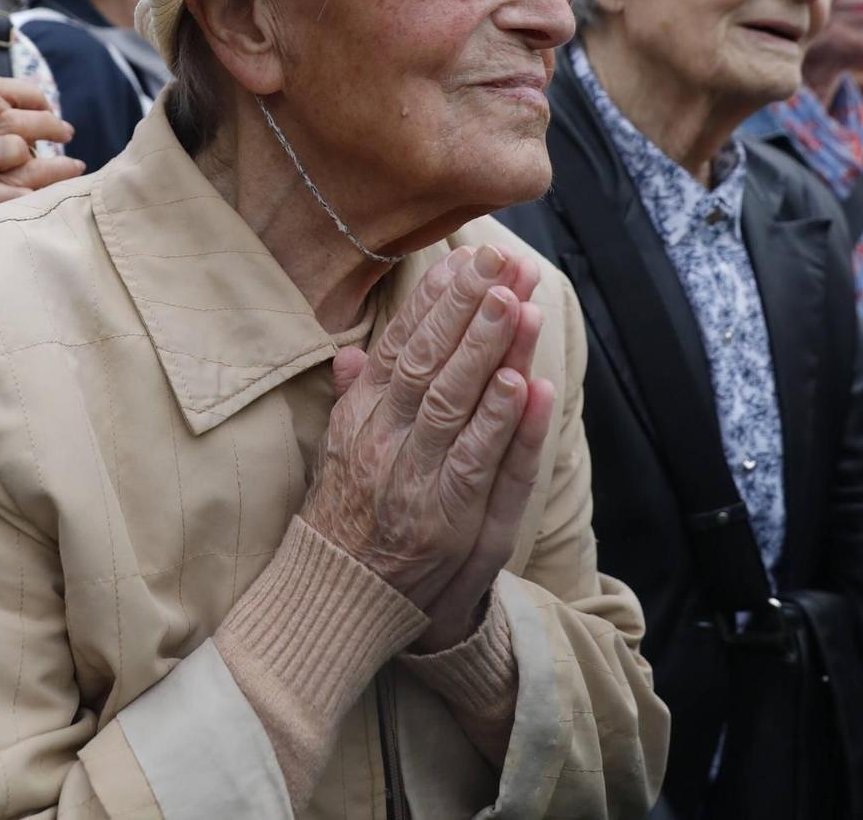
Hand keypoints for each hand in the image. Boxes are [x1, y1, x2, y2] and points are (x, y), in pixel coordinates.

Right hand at [301, 244, 557, 650]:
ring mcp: (420, 481)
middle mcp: (386, 443)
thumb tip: (350, 354)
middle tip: (499, 263)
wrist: (339, 602)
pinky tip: (528, 384)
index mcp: (360, 420)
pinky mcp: (453, 521)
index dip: (432, 302)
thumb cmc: (343, 522)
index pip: (398, 347)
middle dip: (468, 309)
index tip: (461, 261)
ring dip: (492, 351)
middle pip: (429, 363)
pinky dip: (507, 424)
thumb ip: (349, 401)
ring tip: (518, 304)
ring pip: (458, 404)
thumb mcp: (334, 455)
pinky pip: (483, 464)